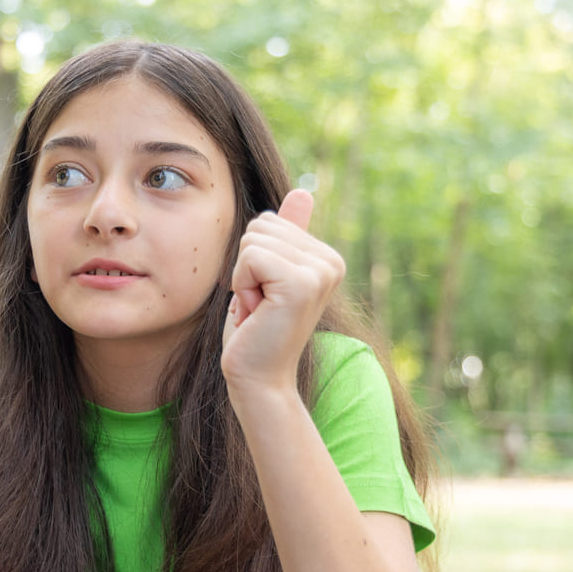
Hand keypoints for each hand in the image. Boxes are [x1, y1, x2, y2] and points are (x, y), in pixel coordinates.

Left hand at [221, 190, 344, 391]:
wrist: (259, 380)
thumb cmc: (256, 331)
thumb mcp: (268, 275)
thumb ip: (288, 235)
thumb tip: (303, 191)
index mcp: (326, 257)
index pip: (268, 222)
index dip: (252, 261)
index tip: (265, 296)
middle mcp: (331, 262)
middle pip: (260, 226)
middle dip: (246, 267)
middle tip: (260, 305)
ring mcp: (320, 272)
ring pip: (252, 240)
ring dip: (243, 278)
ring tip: (259, 310)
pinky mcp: (302, 283)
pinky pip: (250, 257)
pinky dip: (242, 285)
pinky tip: (257, 312)